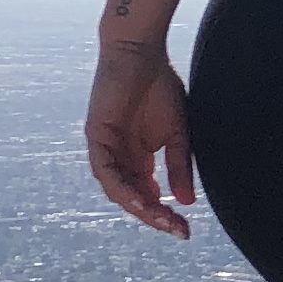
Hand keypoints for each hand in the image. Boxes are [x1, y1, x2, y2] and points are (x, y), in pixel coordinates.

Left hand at [86, 40, 194, 237]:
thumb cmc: (159, 85)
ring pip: (118, 190)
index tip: (186, 229)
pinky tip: (140, 200)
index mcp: (138, 157)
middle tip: (177, 230)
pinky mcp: (96, 137)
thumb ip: (179, 167)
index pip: (147, 194)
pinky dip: (121, 187)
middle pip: (133, 197)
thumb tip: (186, 202)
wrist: (140, 51)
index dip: (164, 213)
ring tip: (161, 220)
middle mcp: (119, 157)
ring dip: (139, 207)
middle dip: (155, 216)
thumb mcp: (178, 134)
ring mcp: (106, 148)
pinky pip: (105, 171)